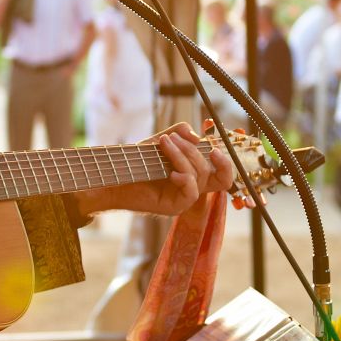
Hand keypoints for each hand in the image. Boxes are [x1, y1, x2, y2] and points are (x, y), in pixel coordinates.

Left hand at [70, 122, 232, 217]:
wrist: (115, 176)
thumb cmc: (137, 160)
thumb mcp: (160, 141)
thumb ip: (179, 132)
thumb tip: (197, 137)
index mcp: (194, 172)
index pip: (222, 173)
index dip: (226, 162)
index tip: (215, 146)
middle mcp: (193, 186)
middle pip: (214, 173)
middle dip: (196, 152)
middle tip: (174, 138)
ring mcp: (184, 198)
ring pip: (199, 177)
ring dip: (182, 157)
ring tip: (164, 143)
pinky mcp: (175, 207)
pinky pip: (191, 193)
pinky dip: (184, 178)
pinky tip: (171, 172)